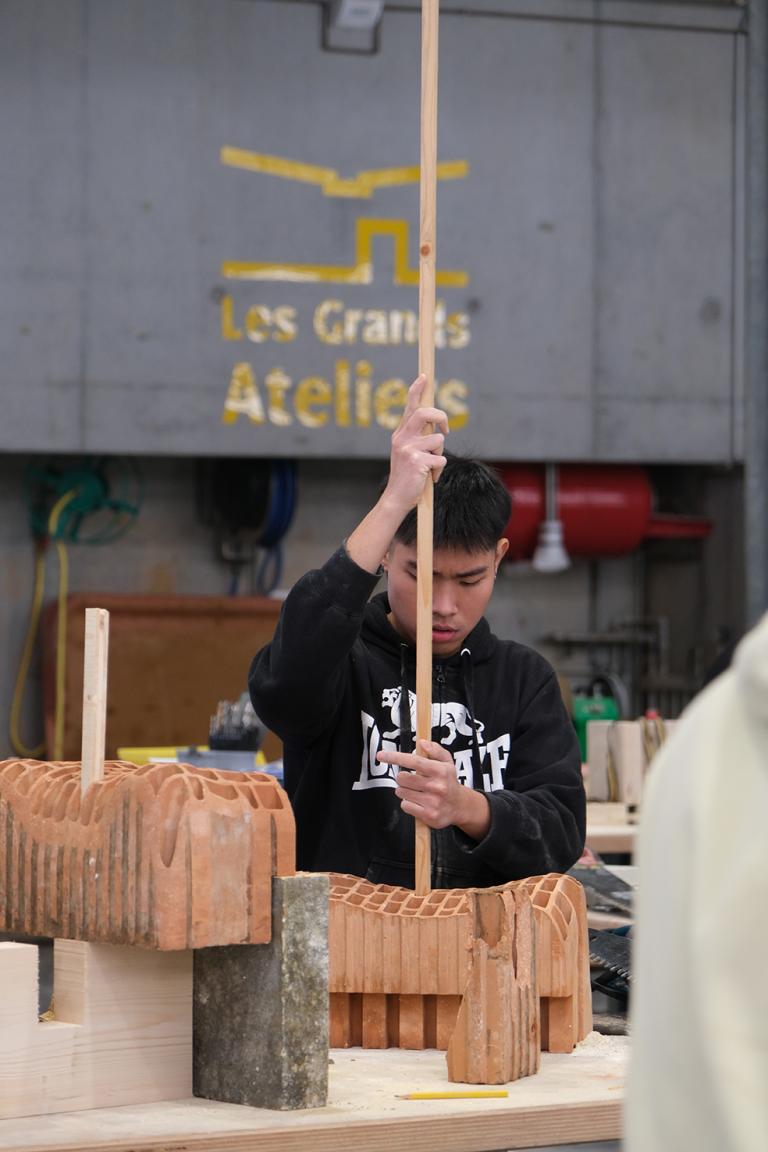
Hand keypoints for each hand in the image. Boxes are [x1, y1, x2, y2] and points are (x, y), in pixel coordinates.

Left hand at [376, 739, 490, 840]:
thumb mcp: (447, 762)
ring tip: (417, 791)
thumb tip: (422, 743)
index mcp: (440, 771)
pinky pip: (405, 805)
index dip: (395, 757)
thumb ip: (435, 750)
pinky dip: (408, 803)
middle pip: (403, 778)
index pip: (414, 761)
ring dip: (405, 790)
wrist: (460, 806)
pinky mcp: (428, 815)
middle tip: (411, 779)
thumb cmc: (449, 781)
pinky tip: (418, 802)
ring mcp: (433, 802)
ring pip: (401, 792)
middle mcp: (437, 786)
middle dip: (402, 778)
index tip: (381, 755)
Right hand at [381, 375, 448, 517]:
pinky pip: (441, 459)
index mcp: (400, 434)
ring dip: (440, 454)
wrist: (396, 498)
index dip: (417, 390)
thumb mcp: (408, 452)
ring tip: (430, 466)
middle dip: (442, 418)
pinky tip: (429, 478)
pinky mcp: (417, 461)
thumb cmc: (407, 475)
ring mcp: (408, 449)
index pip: (410, 406)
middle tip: (446, 430)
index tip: (424, 377)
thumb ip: (417, 437)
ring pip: (438, 440)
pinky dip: (439, 470)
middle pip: (426, 413)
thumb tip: (436, 426)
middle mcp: (402, 437)